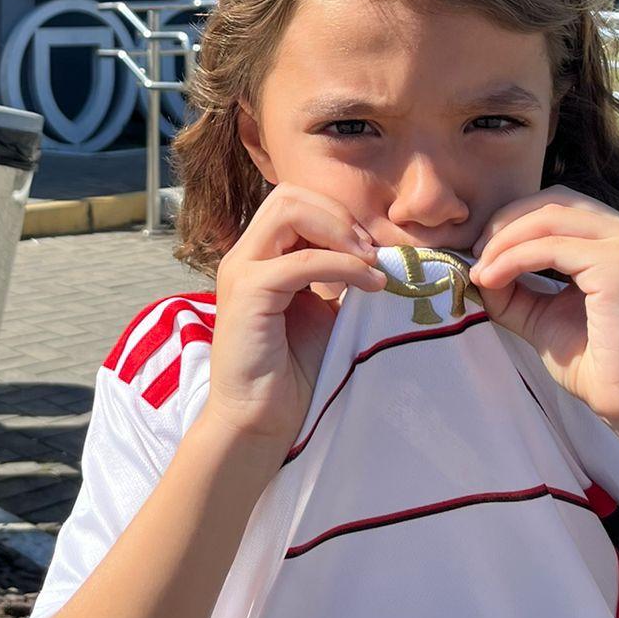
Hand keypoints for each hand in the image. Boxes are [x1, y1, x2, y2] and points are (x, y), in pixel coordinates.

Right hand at [201, 184, 387, 462]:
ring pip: (289, 211)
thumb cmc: (293, 372)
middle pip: (289, 195)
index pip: (294, 201)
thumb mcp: (321, 310)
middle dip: (337, 215)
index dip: (336, 214)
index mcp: (259, 256)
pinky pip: (300, 260)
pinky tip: (369, 285)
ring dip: (339, 231)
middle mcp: (244, 256)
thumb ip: (335, 276)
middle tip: (369, 251)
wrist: (261, 421)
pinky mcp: (248, 294)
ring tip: (368, 262)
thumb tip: (377, 254)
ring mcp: (241, 271)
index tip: (370, 248)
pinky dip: (342, 266)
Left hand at [466, 184, 618, 439]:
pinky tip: (494, 279)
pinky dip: (513, 258)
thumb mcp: (545, 315)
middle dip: (506, 223)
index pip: (561, 207)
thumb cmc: (600, 367)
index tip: (482, 251)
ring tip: (482, 271)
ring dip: (504, 240)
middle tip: (475, 254)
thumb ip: (516, 286)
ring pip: (549, 218)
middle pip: (554, 202)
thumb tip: (476, 264)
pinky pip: (550, 248)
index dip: (515, 221)